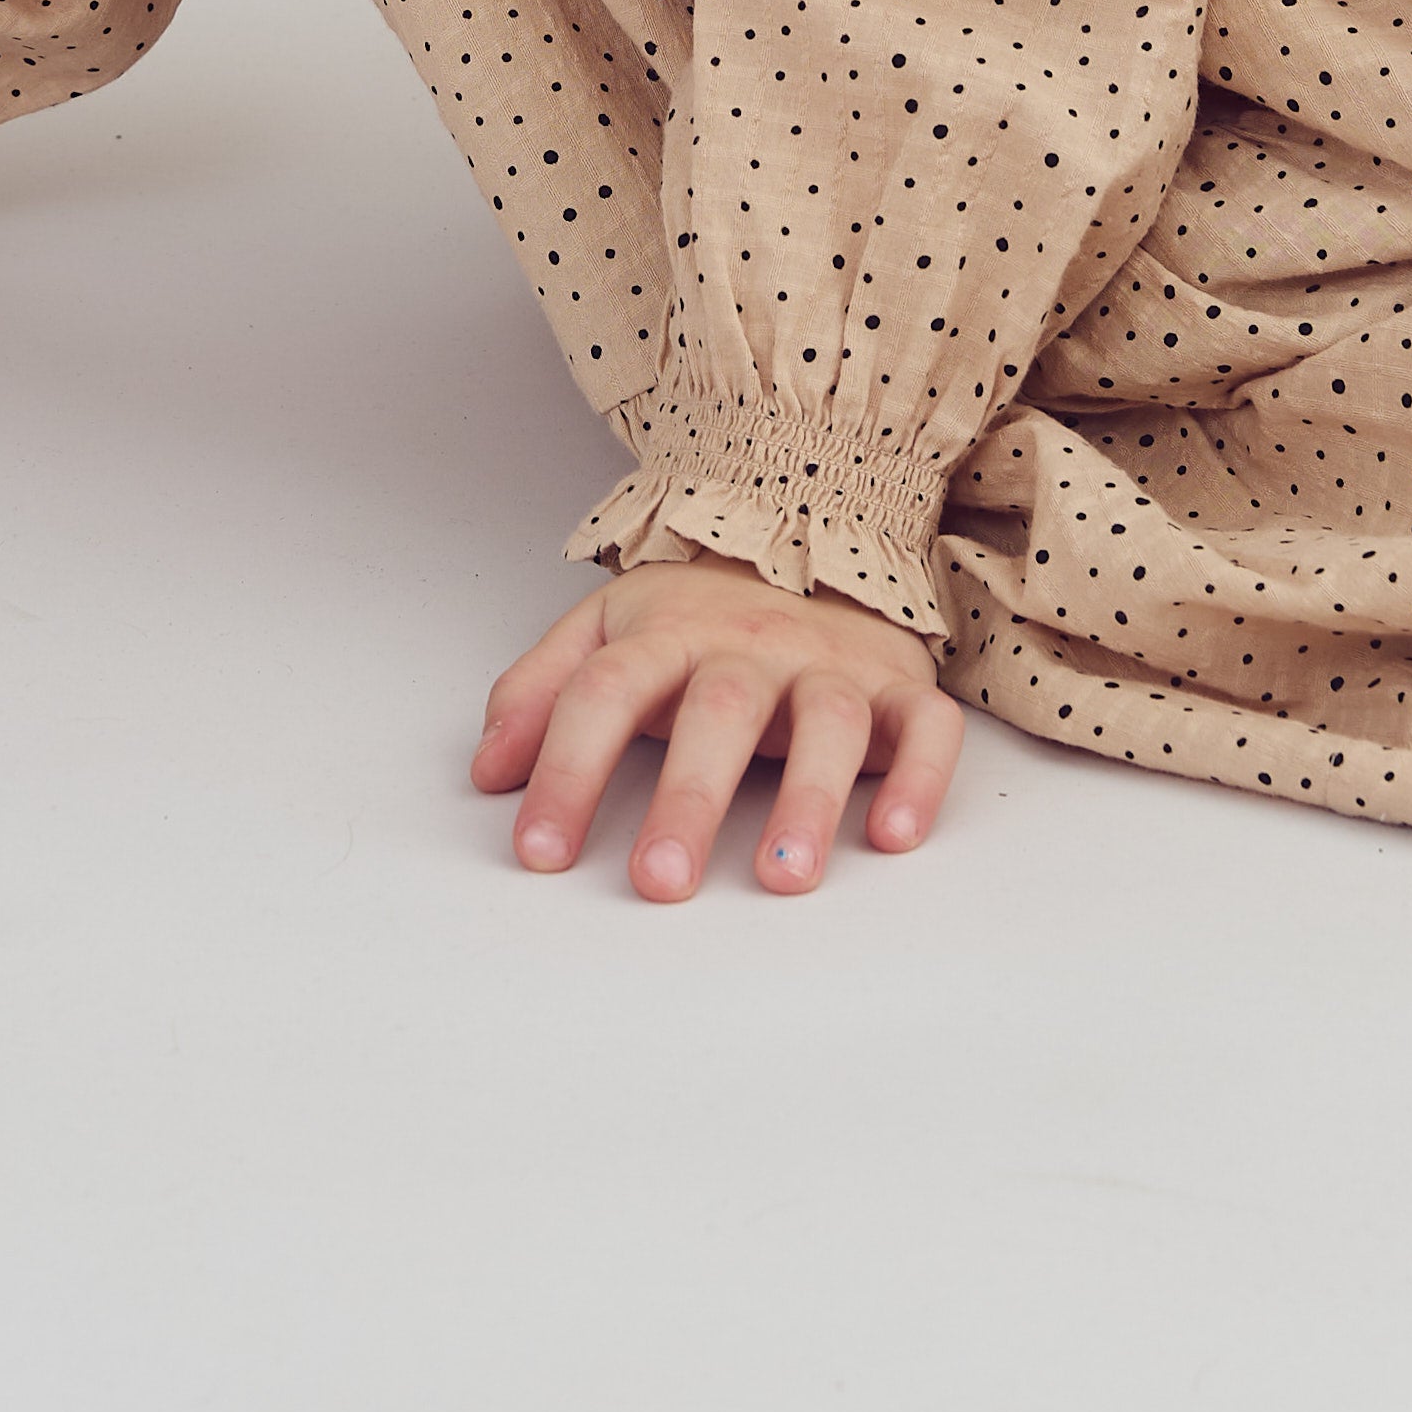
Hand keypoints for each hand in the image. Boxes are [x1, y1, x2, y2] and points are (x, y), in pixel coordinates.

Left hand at [472, 559, 962, 903]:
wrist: (812, 528)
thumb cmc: (699, 613)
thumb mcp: (605, 629)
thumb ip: (539, 693)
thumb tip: (486, 772)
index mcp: (668, 632)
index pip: (606, 692)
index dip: (568, 768)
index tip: (539, 851)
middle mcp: (752, 645)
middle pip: (718, 711)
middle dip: (689, 799)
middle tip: (658, 883)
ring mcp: (832, 664)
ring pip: (830, 722)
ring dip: (808, 799)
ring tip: (781, 878)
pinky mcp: (901, 686)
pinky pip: (925, 727)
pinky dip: (919, 778)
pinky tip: (894, 835)